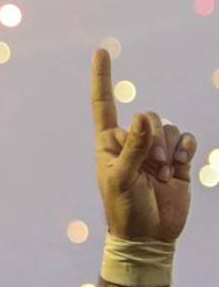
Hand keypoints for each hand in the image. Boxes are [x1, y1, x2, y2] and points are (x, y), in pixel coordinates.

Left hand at [91, 49, 196, 242]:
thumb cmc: (124, 209)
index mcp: (108, 143)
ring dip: (170, 149)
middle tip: (154, 166)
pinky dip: (186, 149)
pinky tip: (179, 168)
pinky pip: (186, 138)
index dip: (102, 79)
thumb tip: (142, 117)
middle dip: (155, 139)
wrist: (148, 235)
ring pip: (169, 128)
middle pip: (148, 116)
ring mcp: (154, 149)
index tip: (102, 51)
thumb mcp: (122, 178)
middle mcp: (131, 141)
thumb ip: (134, 147)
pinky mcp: (176, 159)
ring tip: (164, 174)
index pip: (104, 105)